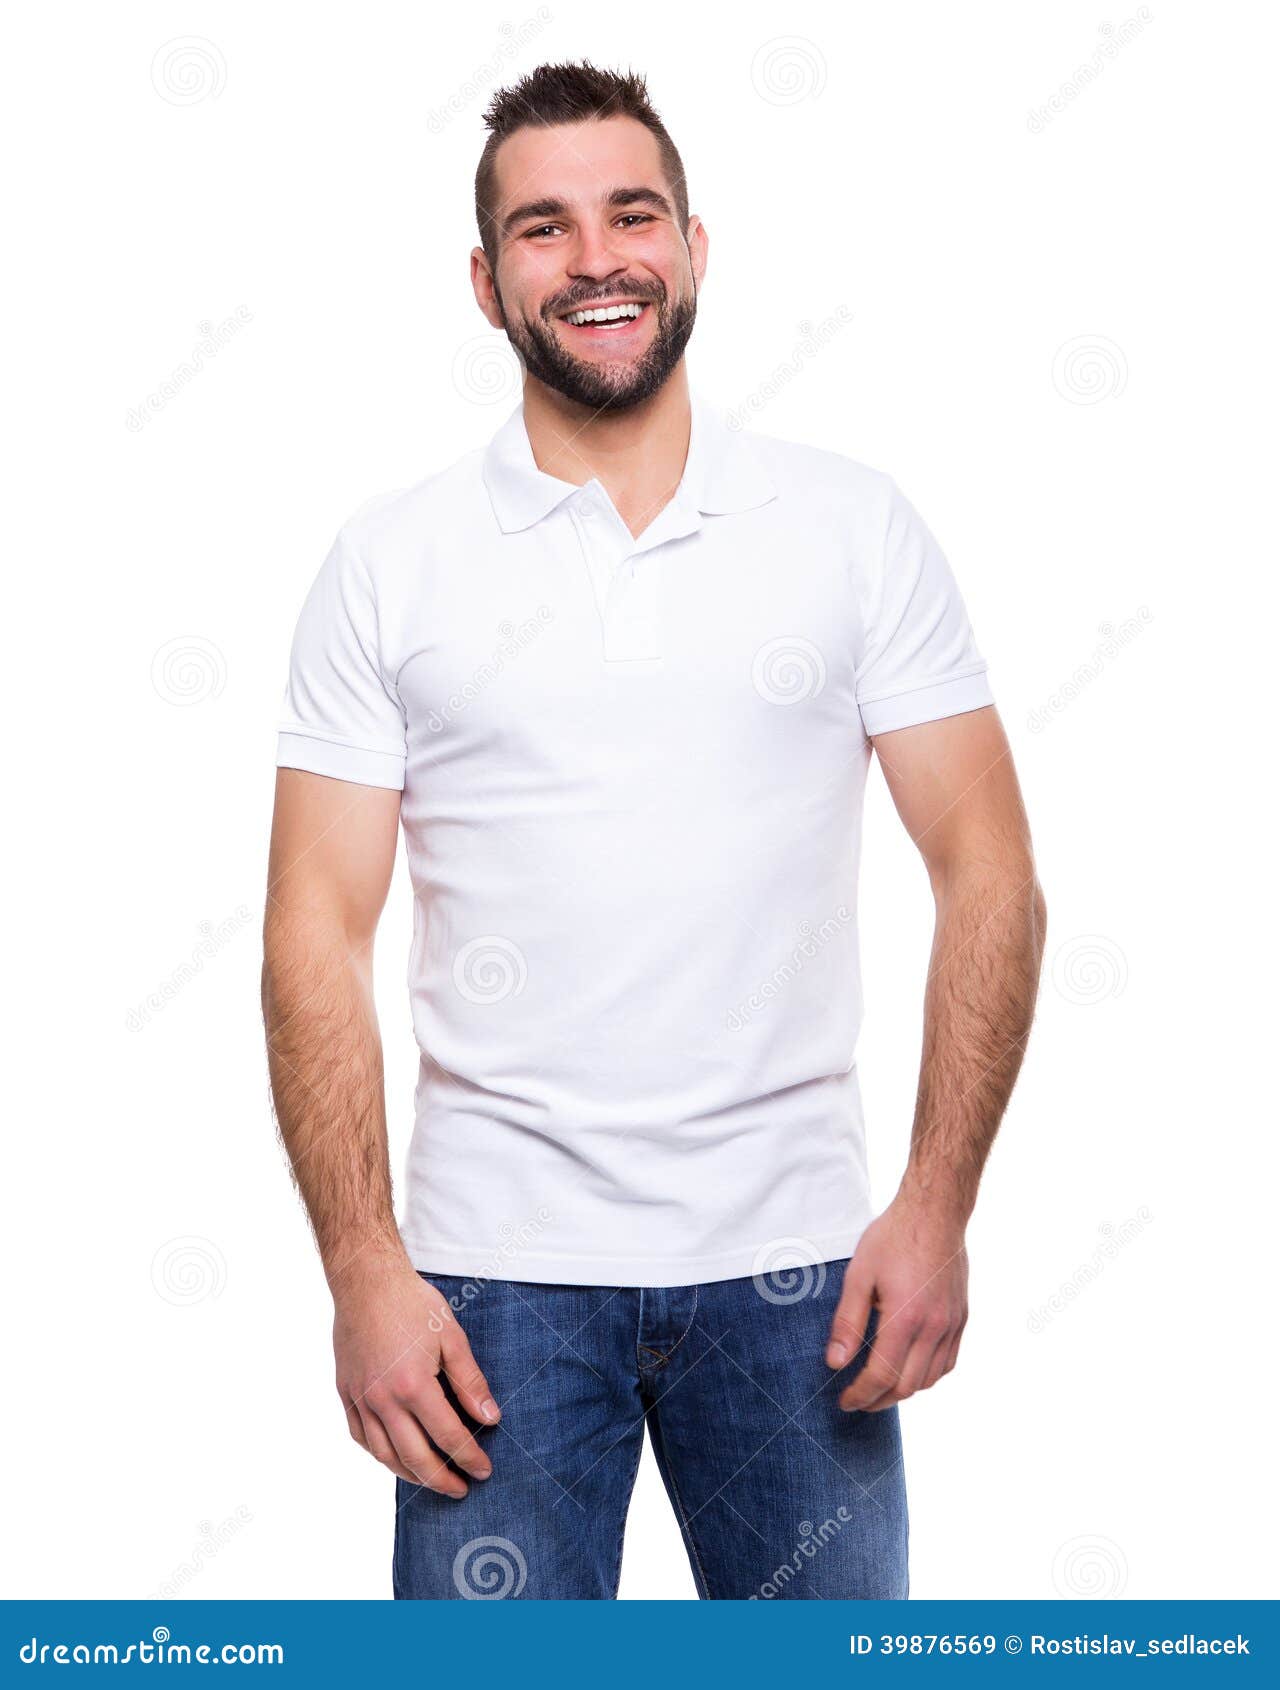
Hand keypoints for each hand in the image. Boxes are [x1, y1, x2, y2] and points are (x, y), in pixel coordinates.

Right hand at [333, 1258, 500, 1497]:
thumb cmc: (412, 1304)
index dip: (469, 1458)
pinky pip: (361, 1437)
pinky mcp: (345, 1393)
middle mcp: (383, 1400)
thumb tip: (491, 1418)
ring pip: (385, 1455)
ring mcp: (360, 1399)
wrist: (366, 1282)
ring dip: (411, 1475)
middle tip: (461, 1490)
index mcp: (414, 1386)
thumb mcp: (451, 1337)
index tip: (484, 1471)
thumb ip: (471, 1382)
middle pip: (415, 1457)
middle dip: (442, 1479)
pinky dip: (380, 1455)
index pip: (448, 1436)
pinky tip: (395, 1457)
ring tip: (432, 1480)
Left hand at [825, 1196, 968, 1411]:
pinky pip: (947, 1363)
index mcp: (905, 1318)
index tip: (844, 1401)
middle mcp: (933, 1327)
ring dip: (902, 1391)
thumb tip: (836, 1362)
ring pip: (929, 1380)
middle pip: (906, 1386)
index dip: (860, 1395)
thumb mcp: (859, 1275)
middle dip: (878, 1400)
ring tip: (879, 1389)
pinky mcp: (961, 1318)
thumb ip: (847, 1322)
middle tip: (857, 1401)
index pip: (881, 1376)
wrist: (935, 1213)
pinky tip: (909, 1371)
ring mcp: (952, 1324)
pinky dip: (927, 1376)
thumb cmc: (893, 1238)